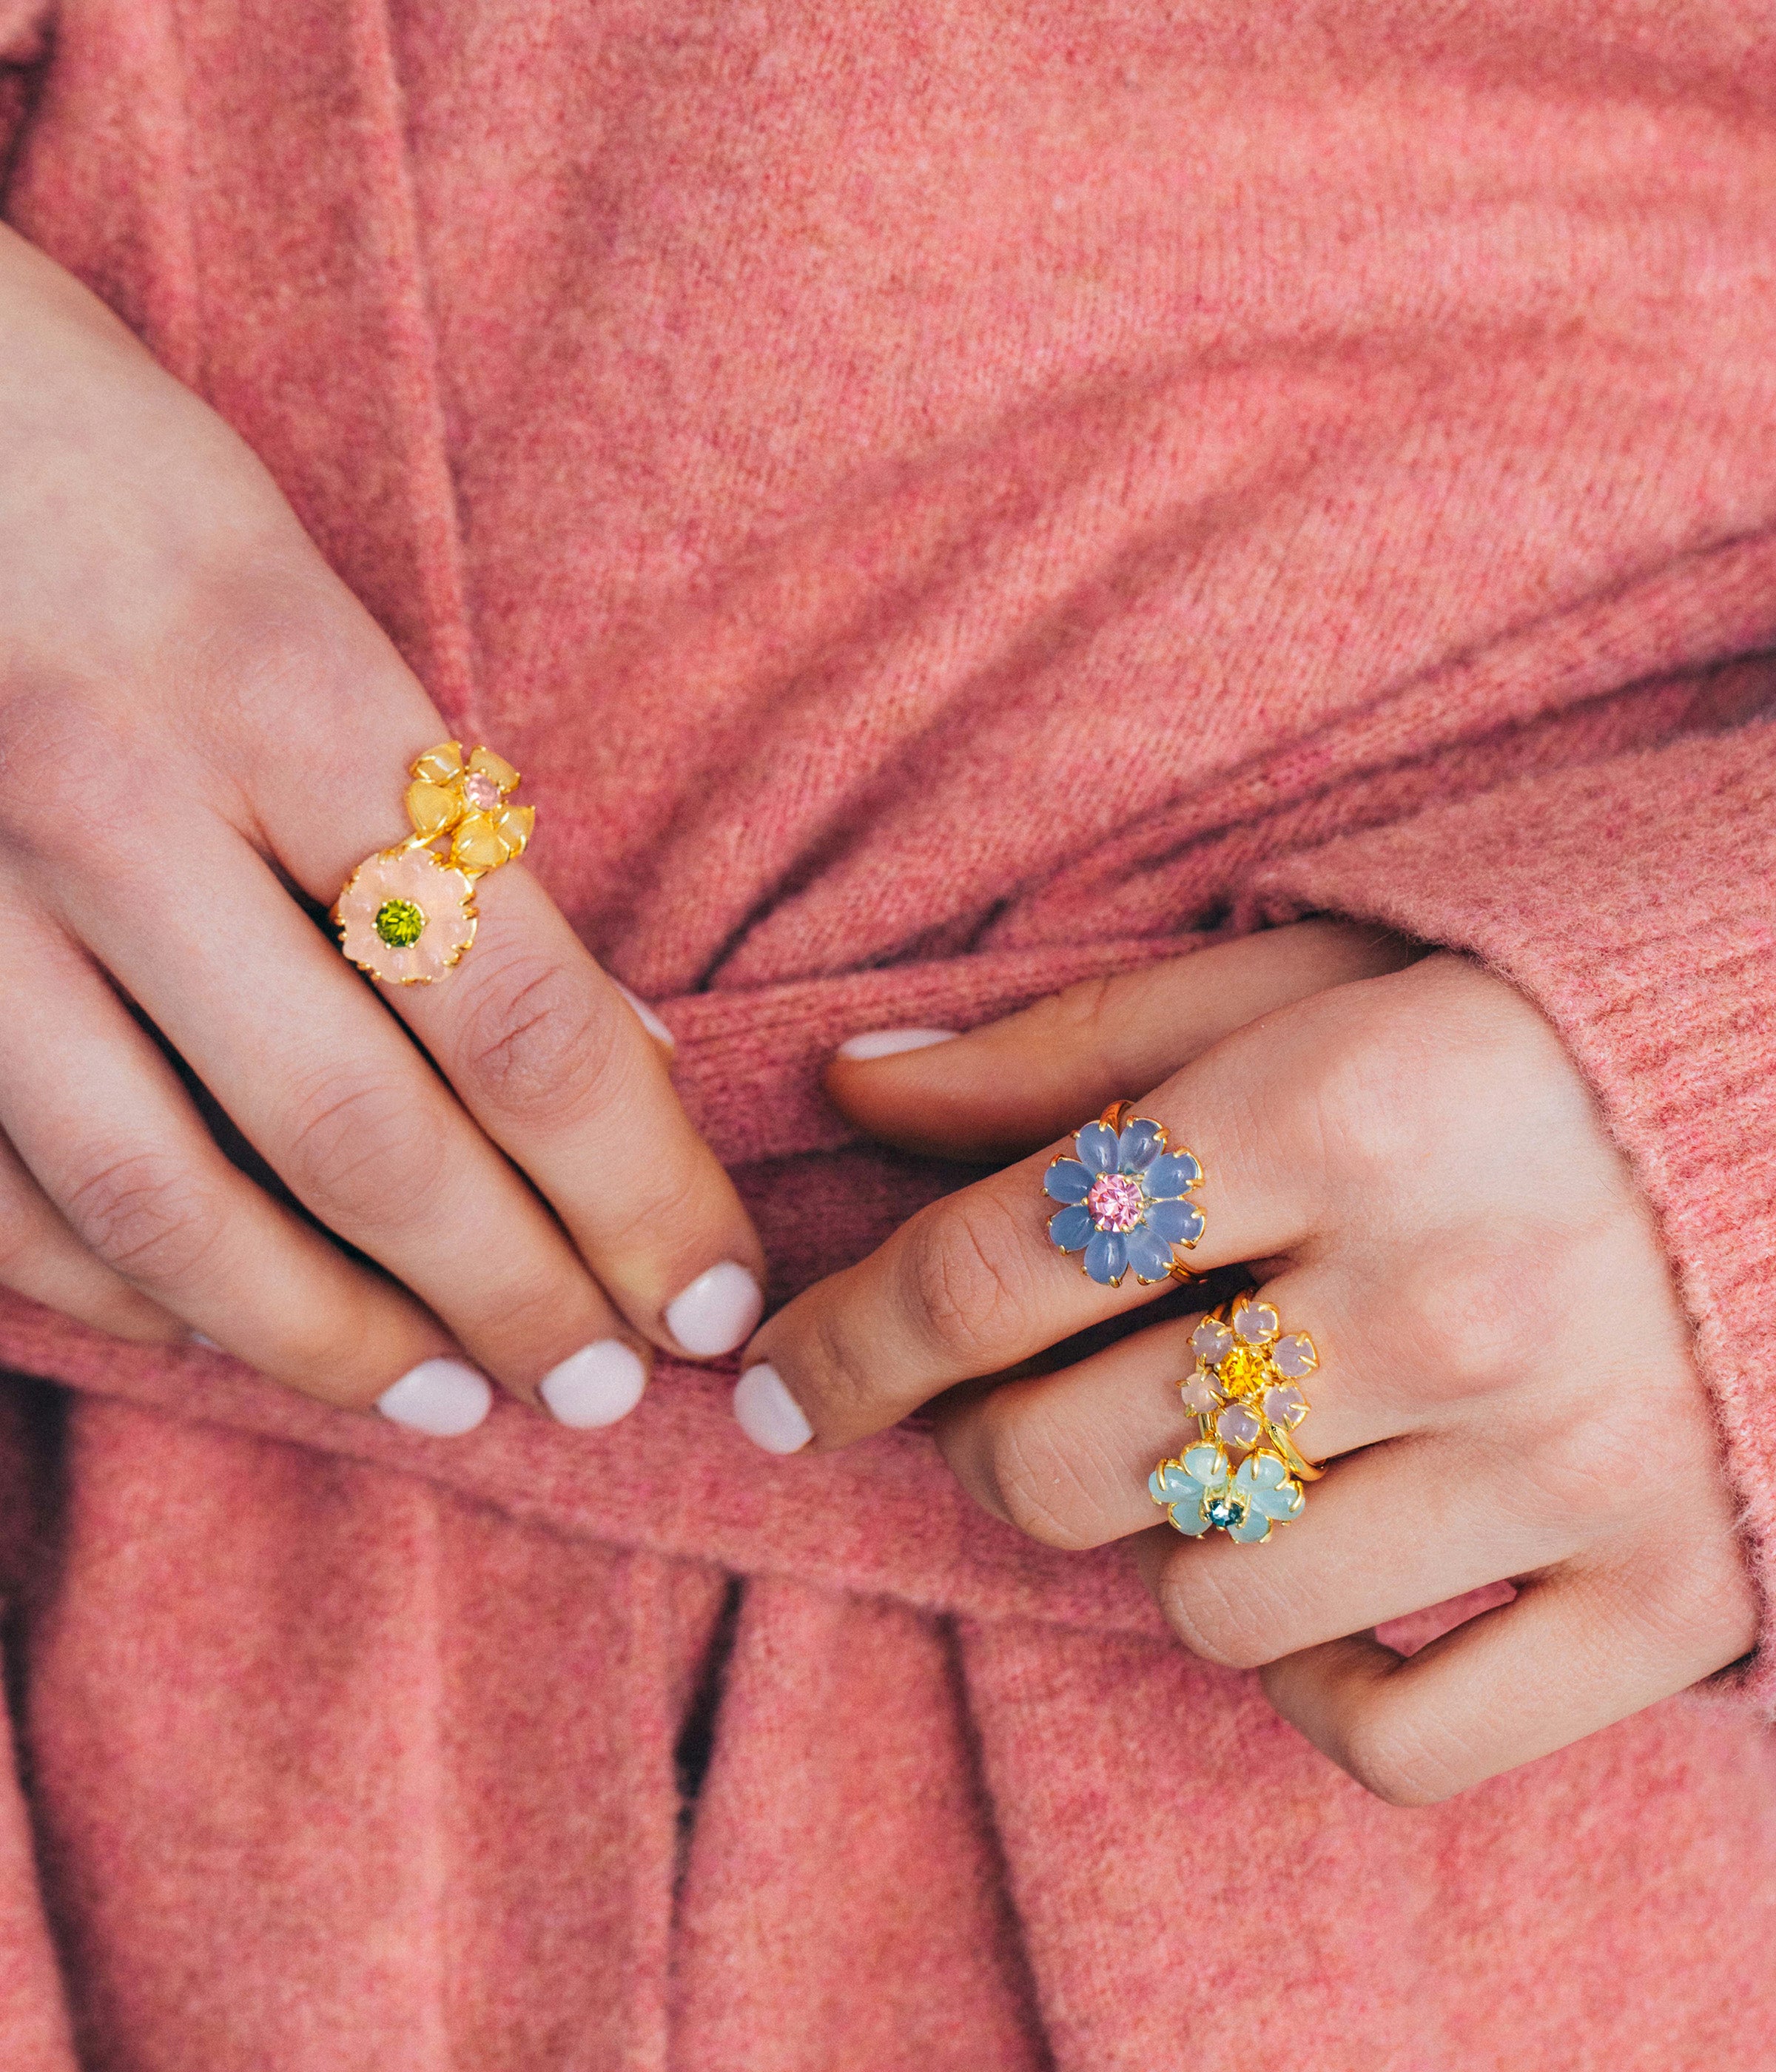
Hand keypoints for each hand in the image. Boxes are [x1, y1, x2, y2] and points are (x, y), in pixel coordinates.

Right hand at [0, 227, 764, 1430]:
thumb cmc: (108, 475)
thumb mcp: (307, 596)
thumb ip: (444, 823)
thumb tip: (604, 1045)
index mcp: (277, 681)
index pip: (513, 1006)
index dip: (636, 1184)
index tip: (709, 1293)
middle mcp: (112, 799)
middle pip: (362, 1134)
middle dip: (513, 1293)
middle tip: (603, 1387)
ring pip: (166, 1202)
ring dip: (333, 1339)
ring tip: (453, 1404)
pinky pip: (8, 1195)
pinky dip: (136, 1295)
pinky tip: (240, 1335)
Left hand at [737, 922, 1757, 1800]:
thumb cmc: (1522, 1026)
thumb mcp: (1299, 983)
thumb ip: (1065, 1047)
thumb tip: (848, 1091)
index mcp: (1342, 1111)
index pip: (994, 1269)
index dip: (843, 1342)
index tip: (777, 1384)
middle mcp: (1452, 1296)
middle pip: (1065, 1461)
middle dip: (975, 1443)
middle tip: (997, 1399)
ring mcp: (1568, 1464)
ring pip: (1212, 1605)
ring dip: (1151, 1541)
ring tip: (1197, 1451)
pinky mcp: (1666, 1593)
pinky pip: (1398, 1739)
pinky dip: (1314, 1685)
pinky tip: (1318, 1576)